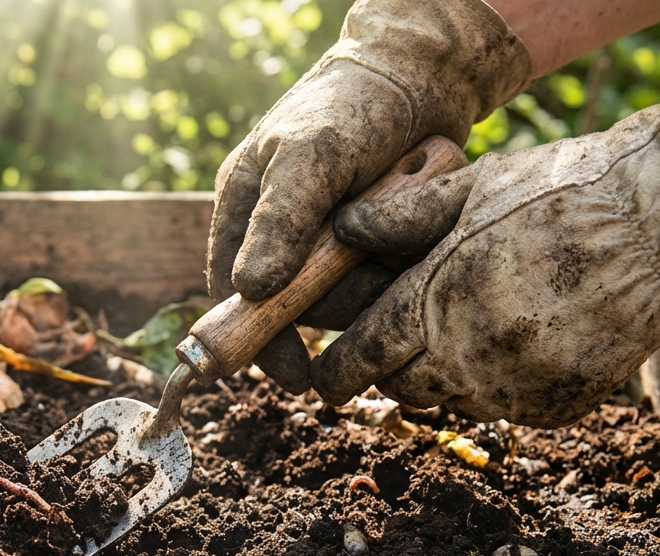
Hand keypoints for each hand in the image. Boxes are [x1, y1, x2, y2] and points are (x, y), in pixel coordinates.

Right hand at [207, 0, 530, 392]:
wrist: (424, 77)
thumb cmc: (352, 103)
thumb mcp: (311, 156)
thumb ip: (281, 221)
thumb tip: (250, 290)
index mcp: (245, 210)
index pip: (236, 292)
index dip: (260, 338)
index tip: (292, 375)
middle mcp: (281, 232)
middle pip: (297, 305)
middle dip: (338, 300)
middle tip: (375, 277)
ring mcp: (327, 242)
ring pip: (343, 299)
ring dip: (374, 284)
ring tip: (402, 242)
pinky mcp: (371, 246)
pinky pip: (378, 284)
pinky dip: (398, 272)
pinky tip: (414, 244)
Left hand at [314, 76, 659, 426]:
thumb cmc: (564, 190)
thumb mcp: (474, 186)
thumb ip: (401, 217)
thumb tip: (339, 230)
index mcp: (437, 300)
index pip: (361, 359)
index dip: (335, 370)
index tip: (326, 373)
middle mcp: (470, 356)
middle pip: (399, 387)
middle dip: (387, 370)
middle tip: (394, 343)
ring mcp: (517, 387)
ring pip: (449, 401)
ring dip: (440, 377)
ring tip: (459, 333)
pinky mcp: (558, 405)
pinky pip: (505, 408)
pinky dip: (497, 385)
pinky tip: (516, 342)